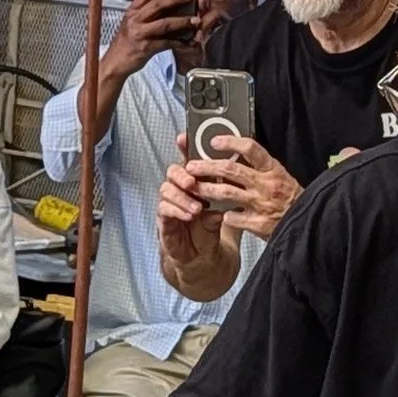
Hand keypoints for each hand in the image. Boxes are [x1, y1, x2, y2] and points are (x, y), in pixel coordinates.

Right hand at [103, 0, 200, 78]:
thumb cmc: (125, 43)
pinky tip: (188, 41)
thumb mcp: (131, 24)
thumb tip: (166, 6)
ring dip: (182, 21)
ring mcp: (140, 34)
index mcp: (131, 12)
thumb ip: (144, 14)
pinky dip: (179, 42)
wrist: (115, 62)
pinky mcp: (146, 48)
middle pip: (157, 5)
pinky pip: (166, 42)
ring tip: (195, 20)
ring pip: (164, 23)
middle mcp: (134, 20)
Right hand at [158, 152, 227, 267]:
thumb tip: (233, 180)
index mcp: (195, 182)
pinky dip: (176, 210)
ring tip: (197, 207)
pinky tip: (189, 215)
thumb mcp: (222, 209)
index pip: (189, 160)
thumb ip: (225, 194)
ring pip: (166, 189)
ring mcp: (170, 204)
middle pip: (173, 171)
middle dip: (182, 174)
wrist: (203, 258)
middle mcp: (180, 189)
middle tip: (192, 181)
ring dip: (181, 196)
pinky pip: (164, 210)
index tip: (184, 138)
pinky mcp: (164, 220)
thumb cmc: (210, 229)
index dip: (185, 147)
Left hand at [186, 133, 301, 239]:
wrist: (309, 224)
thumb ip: (259, 166)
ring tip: (193, 186)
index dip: (230, 142)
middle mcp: (266, 184)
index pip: (250, 148)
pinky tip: (216, 213)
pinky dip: (223, 214)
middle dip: (207, 166)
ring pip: (226, 192)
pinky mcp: (258, 223)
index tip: (214, 141)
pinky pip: (233, 217)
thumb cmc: (291, 199)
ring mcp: (261, 204)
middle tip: (191, 166)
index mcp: (272, 169)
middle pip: (230, 169)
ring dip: (206, 188)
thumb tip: (235, 152)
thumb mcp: (279, 176)